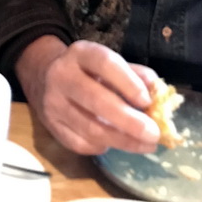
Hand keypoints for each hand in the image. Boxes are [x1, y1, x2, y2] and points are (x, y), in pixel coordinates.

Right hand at [16, 36, 160, 154]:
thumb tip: (158, 92)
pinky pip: (80, 144)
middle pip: (96, 100)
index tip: (148, 101)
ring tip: (146, 145)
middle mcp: (62, 76)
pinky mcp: (50, 126)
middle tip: (153, 134)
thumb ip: (133, 74)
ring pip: (89, 128)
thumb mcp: (106, 63)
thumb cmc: (86, 71)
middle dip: (129, 121)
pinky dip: (102, 147)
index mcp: (81, 54)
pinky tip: (117, 144)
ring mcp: (53, 103)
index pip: (105, 64)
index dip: (128, 83)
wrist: (43, 76)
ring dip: (122, 141)